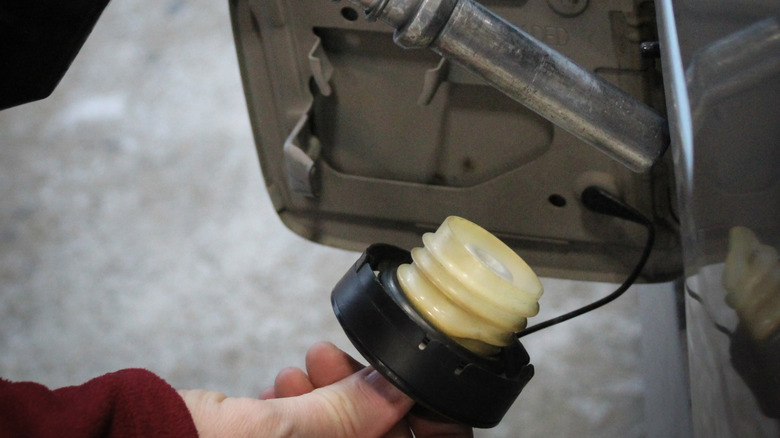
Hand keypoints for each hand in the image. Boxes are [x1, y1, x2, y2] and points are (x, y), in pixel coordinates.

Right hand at [178, 342, 472, 437]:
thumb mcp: (279, 434)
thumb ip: (349, 414)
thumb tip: (401, 388)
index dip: (433, 430)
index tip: (426, 394)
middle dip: (372, 401)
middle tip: (354, 365)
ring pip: (341, 436)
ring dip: (334, 397)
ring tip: (312, 362)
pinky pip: (306, 436)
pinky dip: (303, 408)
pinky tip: (287, 382)